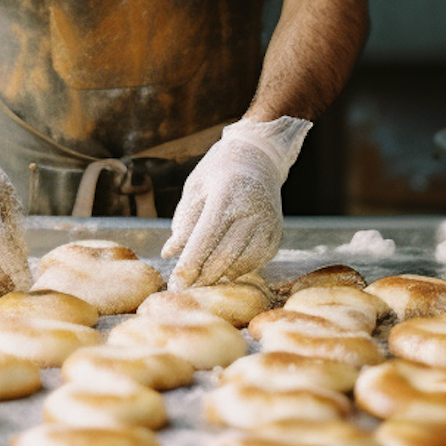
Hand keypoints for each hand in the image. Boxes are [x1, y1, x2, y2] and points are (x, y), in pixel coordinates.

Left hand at [162, 117, 311, 288]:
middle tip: (182, 290)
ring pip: (240, 264)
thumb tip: (169, 254)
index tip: (175, 285)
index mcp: (228, 193)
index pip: (206, 238)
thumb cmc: (220, 169)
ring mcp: (268, 223)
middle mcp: (253, 209)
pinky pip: (255, 262)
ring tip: (199, 282)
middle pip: (223, 256)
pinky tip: (221, 270)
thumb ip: (185, 221)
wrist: (259, 154)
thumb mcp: (196, 187)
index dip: (189, 265)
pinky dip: (236, 269)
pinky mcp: (276, 234)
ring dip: (217, 276)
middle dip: (200, 277)